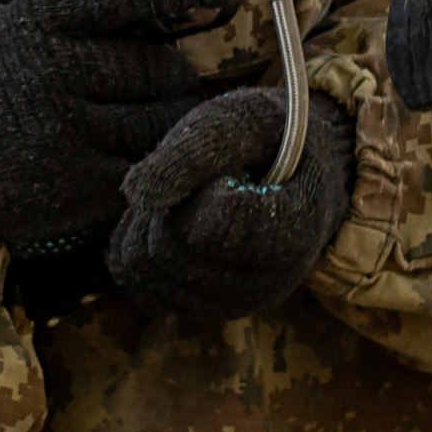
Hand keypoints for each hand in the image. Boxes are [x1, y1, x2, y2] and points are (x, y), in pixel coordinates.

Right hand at [0, 0, 218, 252]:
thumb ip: (28, 0)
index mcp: (39, 20)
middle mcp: (59, 70)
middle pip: (159, 67)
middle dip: (170, 76)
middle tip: (167, 81)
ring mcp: (70, 132)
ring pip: (162, 122)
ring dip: (169, 124)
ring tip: (159, 121)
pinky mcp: (78, 189)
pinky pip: (145, 171)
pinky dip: (152, 168)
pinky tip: (144, 164)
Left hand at [108, 85, 355, 321]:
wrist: (295, 171)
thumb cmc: (267, 139)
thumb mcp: (240, 122)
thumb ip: (192, 152)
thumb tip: (136, 196)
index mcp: (294, 231)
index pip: (213, 229)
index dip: (199, 191)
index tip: (226, 172)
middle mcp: (269, 282)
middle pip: (171, 253)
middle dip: (164, 208)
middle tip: (194, 179)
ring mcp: (236, 303)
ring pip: (150, 277)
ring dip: (147, 228)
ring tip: (184, 198)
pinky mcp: (207, 310)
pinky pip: (145, 292)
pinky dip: (140, 251)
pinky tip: (164, 220)